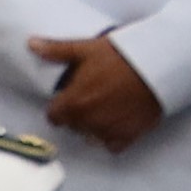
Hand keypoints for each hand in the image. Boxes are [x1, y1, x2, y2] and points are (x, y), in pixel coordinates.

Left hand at [29, 34, 165, 149]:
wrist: (159, 65)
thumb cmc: (121, 55)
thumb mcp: (87, 49)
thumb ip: (57, 51)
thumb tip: (31, 44)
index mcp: (72, 103)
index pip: (54, 116)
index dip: (60, 106)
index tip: (72, 96)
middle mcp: (87, 122)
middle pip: (73, 126)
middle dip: (79, 114)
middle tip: (93, 96)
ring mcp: (107, 131)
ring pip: (91, 136)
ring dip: (95, 126)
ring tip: (108, 107)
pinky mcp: (128, 136)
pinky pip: (113, 145)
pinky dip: (114, 136)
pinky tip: (120, 120)